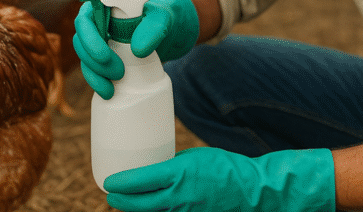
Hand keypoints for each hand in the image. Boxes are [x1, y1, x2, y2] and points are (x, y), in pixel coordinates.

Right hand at [73, 0, 198, 98]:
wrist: (171, 27)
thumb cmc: (164, 14)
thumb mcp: (163, 17)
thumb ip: (153, 28)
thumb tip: (137, 51)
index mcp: (104, 3)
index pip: (85, 18)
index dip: (88, 37)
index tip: (104, 55)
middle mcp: (97, 21)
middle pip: (81, 40)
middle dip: (94, 60)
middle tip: (118, 72)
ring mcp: (99, 39)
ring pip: (84, 57)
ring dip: (94, 74)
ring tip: (112, 87)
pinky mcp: (105, 56)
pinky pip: (92, 69)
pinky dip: (96, 81)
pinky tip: (108, 92)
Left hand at [104, 147, 335, 211]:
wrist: (253, 192)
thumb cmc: (225, 168)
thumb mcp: (194, 156)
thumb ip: (171, 165)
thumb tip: (153, 169)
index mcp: (178, 174)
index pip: (139, 181)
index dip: (119, 183)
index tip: (109, 182)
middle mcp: (178, 197)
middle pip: (139, 204)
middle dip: (121, 201)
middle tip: (111, 196)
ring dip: (135, 210)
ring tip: (125, 204)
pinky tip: (147, 211)